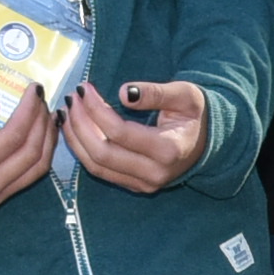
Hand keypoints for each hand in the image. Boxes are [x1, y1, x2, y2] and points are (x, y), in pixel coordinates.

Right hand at [0, 88, 53, 203]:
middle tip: (41, 97)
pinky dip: (43, 150)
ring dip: (47, 137)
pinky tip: (43, 130)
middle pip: (30, 153)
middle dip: (40, 121)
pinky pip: (32, 173)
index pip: (11, 139)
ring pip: (37, 167)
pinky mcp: (2, 195)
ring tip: (47, 111)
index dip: (27, 112)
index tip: (33, 90)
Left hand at [63, 78, 208, 190]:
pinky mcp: (134, 186)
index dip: (96, 110)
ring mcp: (143, 184)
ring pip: (96, 166)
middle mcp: (154, 173)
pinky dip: (82, 151)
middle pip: (102, 153)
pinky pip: (100, 171)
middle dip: (80, 124)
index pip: (120, 132)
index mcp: (168, 150)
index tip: (85, 88)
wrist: (207, 142)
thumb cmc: (195, 114)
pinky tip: (74, 130)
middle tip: (72, 98)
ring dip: (75, 139)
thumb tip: (123, 92)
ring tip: (66, 112)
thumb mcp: (184, 94)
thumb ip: (156, 92)